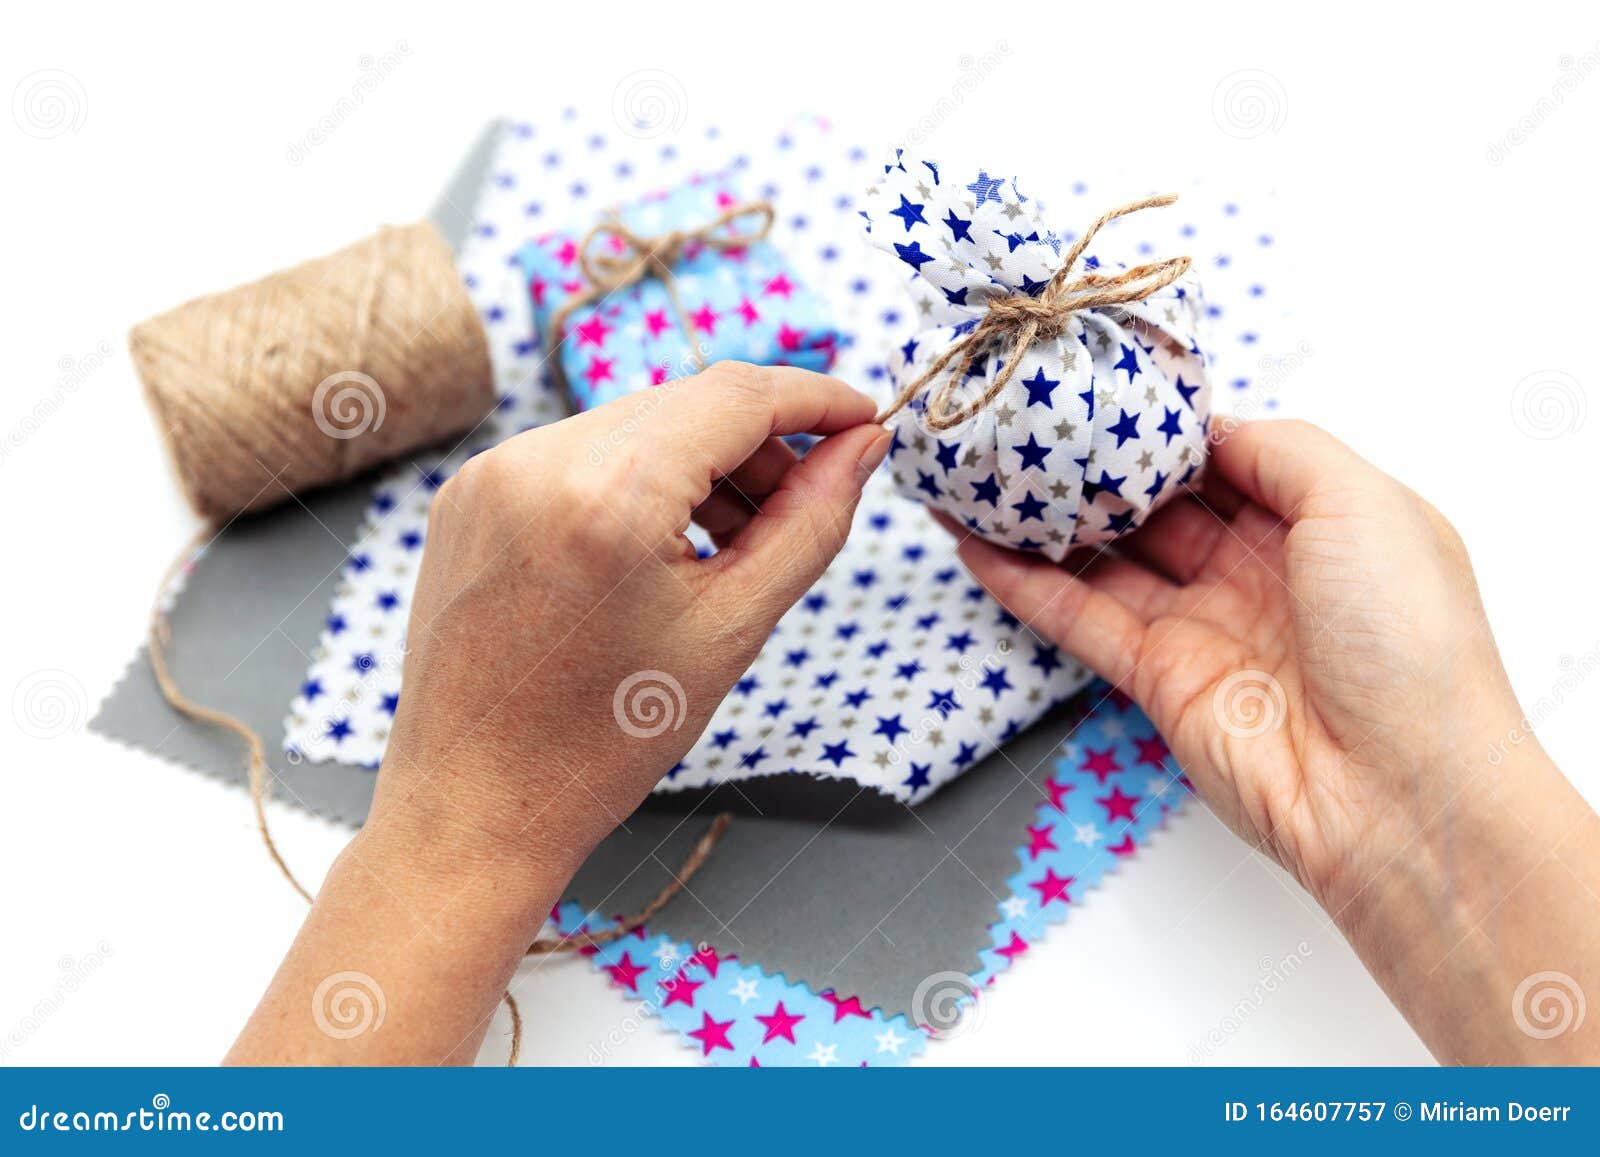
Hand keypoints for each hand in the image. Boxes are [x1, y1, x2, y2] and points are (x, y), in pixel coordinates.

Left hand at [377, 361, 888, 888]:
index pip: (736, 395)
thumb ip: (809, 523)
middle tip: (807, 504)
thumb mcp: (731, 628)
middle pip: (685, 403)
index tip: (864, 420)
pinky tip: (666, 548)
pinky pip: (579, 454)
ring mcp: (492, 473)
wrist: (476, 805)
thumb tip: (862, 447)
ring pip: (634, 424)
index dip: (815, 398)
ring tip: (737, 541)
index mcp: (606, 495)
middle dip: (761, 443)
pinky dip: (638, 480)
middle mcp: (537, 462)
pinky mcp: (469, 494)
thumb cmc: (603, 739)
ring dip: (701, 461)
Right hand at [948, 419, 1599, 1062]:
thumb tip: (1206, 430)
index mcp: (1321, 520)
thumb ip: (1280, 449)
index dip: (1165, 426)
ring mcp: (1206, 625)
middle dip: (1097, 467)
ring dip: (1045, 521)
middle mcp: (1261, 568)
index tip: (1101, 388)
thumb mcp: (1365, 504)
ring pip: (1108, 558)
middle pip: (1160, 504)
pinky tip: (976, 549)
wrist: (1397, 792)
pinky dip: (1027, 586)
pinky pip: (1081, 619)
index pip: (1226, 455)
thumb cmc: (1406, 640)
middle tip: (1026, 423)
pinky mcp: (1159, 679)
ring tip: (979, 476)